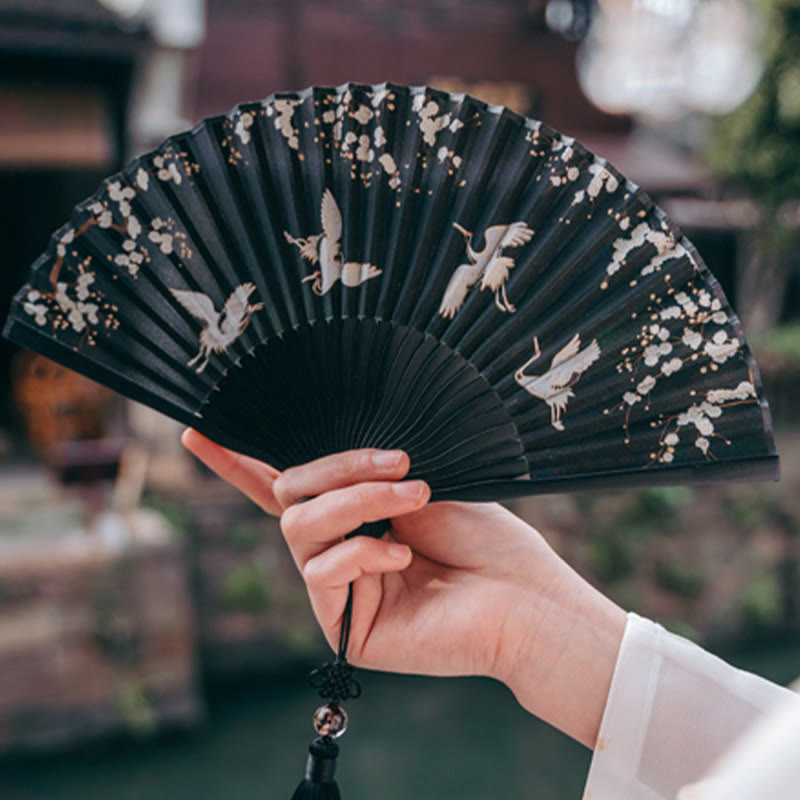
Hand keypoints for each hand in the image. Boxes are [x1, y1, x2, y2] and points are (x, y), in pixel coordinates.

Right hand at [182, 430, 625, 747]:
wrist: (524, 597)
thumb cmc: (487, 539)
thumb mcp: (423, 486)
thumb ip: (365, 476)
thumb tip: (319, 464)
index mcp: (355, 513)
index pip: (282, 484)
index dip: (236, 460)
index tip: (196, 431)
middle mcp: (338, 547)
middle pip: (290, 493)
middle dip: (342, 469)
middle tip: (402, 464)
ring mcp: (338, 587)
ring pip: (302, 526)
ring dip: (359, 503)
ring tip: (414, 501)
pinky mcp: (343, 626)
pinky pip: (321, 573)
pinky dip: (362, 553)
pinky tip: (403, 556)